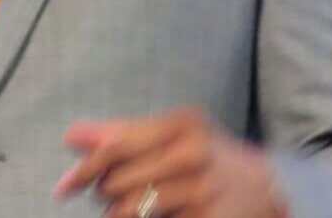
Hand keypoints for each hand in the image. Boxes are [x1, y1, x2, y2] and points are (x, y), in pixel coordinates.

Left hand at [54, 107, 286, 217]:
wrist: (268, 187)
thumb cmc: (208, 156)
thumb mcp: (172, 134)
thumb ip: (122, 133)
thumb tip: (72, 136)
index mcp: (182, 124)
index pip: (118, 146)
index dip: (85, 168)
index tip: (63, 187)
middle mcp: (193, 153)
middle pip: (120, 181)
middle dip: (105, 192)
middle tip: (111, 193)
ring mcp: (202, 189)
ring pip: (132, 210)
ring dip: (118, 213)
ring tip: (127, 207)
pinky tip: (152, 215)